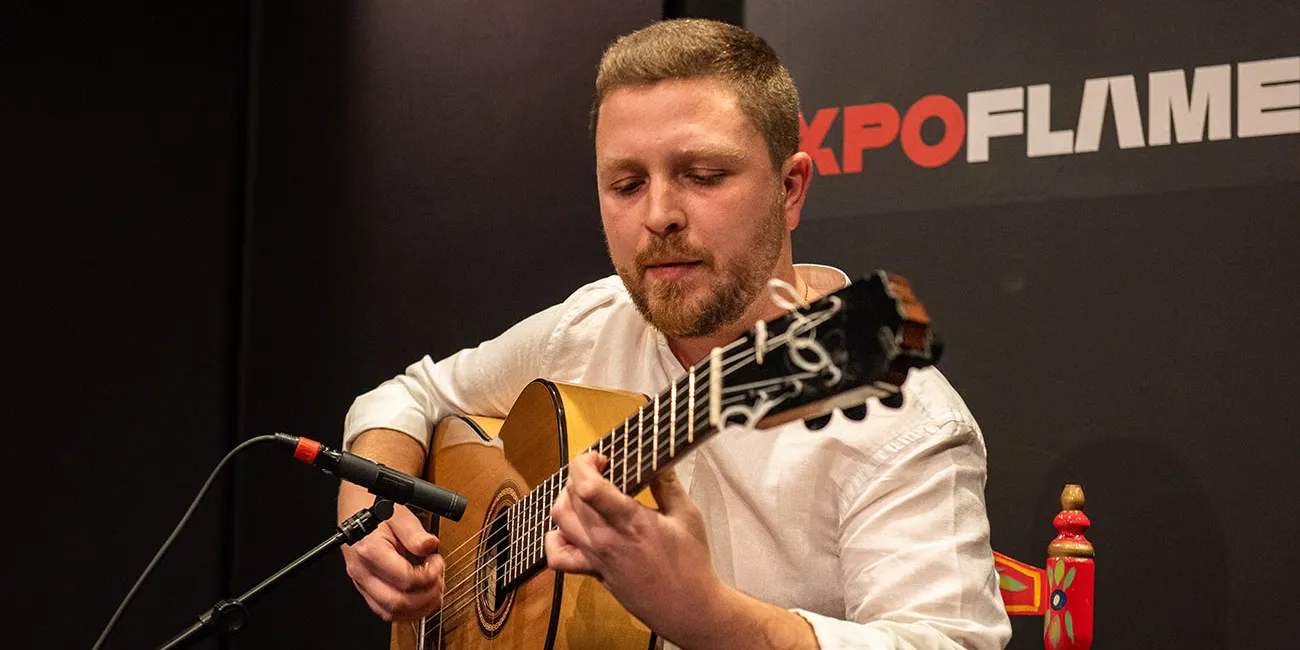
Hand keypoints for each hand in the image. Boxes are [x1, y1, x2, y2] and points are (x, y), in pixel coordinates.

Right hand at [341, 503, 445, 620]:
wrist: (354, 510)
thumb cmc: (375, 510)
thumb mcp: (399, 515)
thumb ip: (414, 532)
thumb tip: (429, 545)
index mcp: (370, 551)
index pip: (405, 579)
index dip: (429, 575)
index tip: (437, 562)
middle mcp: (362, 571)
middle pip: (397, 602)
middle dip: (427, 596)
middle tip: (438, 579)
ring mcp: (361, 583)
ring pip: (390, 612)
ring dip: (418, 607)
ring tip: (432, 589)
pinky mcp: (365, 589)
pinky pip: (385, 610)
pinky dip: (407, 610)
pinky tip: (420, 597)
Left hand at [546, 452, 723, 645]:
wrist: (686, 608)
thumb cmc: (690, 563)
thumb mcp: (687, 515)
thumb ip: (667, 484)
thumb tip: (657, 458)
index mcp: (629, 521)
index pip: (587, 487)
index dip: (585, 463)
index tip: (601, 457)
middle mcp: (604, 539)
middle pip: (570, 498)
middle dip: (579, 475)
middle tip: (599, 470)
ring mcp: (594, 558)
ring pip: (560, 520)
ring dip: (566, 498)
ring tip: (585, 493)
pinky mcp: (592, 572)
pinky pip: (558, 556)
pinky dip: (555, 538)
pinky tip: (571, 528)